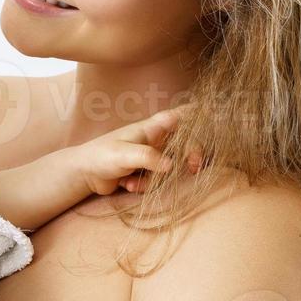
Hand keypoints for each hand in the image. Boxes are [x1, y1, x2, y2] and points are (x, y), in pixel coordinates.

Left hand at [64, 107, 188, 195]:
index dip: (199, 115)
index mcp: (151, 128)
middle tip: (194, 168)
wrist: (83, 174)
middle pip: (186, 143)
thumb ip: (148, 157)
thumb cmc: (101, 156)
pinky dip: (144, 186)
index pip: (180, 115)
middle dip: (191, 156)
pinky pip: (157, 181)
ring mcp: (152, 157)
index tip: (216, 118)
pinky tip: (126, 185)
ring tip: (132, 183)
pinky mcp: (146, 173)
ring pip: (172, 167)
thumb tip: (172, 166)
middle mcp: (155, 140)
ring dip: (155, 180)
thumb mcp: (124, 155)